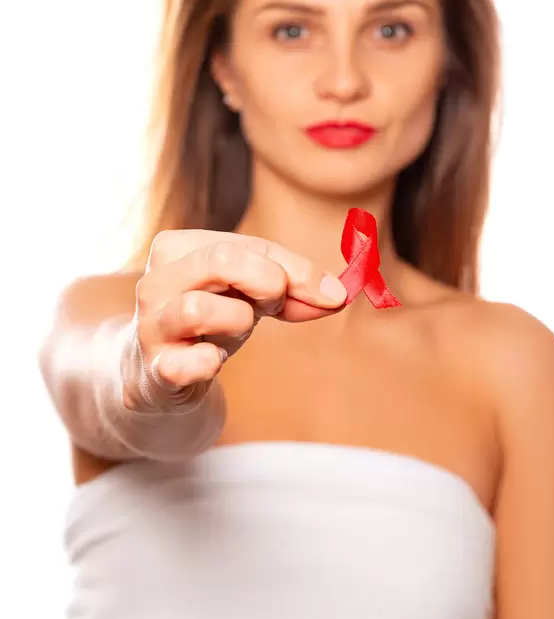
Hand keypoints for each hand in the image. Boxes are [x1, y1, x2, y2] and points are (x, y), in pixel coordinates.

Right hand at [121, 229, 346, 413]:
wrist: (164, 374)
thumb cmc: (213, 319)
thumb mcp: (251, 292)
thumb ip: (293, 287)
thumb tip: (337, 295)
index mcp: (176, 248)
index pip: (245, 244)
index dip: (295, 270)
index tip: (330, 294)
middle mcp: (155, 281)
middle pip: (219, 260)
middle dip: (266, 282)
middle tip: (275, 304)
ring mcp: (150, 326)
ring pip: (198, 308)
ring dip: (237, 320)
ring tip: (237, 329)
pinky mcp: (155, 369)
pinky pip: (185, 364)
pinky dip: (209, 363)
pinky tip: (214, 360)